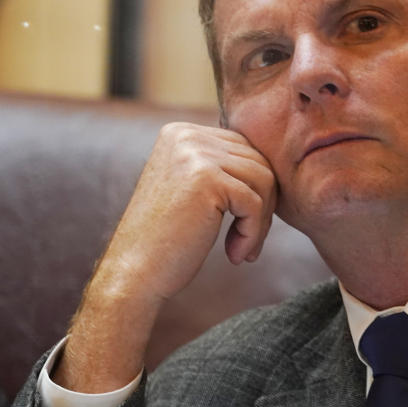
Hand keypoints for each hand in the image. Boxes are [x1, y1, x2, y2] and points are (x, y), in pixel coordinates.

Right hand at [54, 123, 276, 391]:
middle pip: (258, 161)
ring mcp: (195, 153)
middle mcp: (186, 135)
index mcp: (180, 132)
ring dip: (260, 222)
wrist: (133, 274)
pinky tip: (235, 255)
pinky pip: (256, 203)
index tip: (243, 225)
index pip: (244, 149)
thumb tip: (274, 164)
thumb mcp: (192, 191)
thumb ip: (221, 168)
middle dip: (262, 205)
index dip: (255, 190)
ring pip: (264, 180)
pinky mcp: (207, 178)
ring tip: (242, 250)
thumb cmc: (167, 241)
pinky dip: (253, 233)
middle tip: (247, 242)